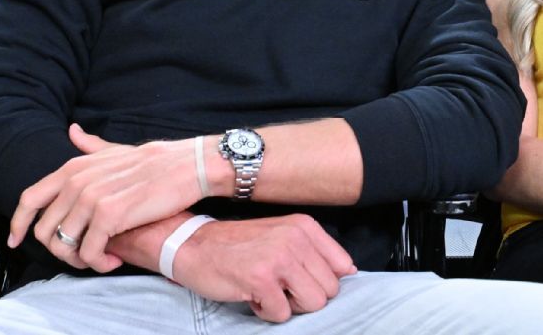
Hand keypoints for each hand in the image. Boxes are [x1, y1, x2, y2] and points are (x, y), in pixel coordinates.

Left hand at [9, 124, 206, 271]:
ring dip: (80, 260)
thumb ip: (90, 147)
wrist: (187, 166)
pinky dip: (98, 263)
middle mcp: (76, 182)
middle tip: (82, 256)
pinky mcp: (109, 216)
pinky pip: (89, 252)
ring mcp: (91, 198)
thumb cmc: (156, 162)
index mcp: (73, 168)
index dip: (18, 224)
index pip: (29, 199)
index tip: (16, 241)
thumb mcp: (115, 150)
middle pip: (44, 230)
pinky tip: (113, 260)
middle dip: (59, 250)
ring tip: (101, 259)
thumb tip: (73, 132)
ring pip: (64, 245)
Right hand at [171, 215, 356, 322]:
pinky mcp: (261, 279)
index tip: (300, 279)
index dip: (321, 281)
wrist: (194, 245)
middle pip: (329, 289)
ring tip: (268, 290)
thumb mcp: (282, 235)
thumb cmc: (239, 245)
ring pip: (313, 303)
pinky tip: (252, 295)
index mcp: (305, 227)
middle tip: (279, 286)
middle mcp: (296, 238)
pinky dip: (266, 312)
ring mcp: (280, 258)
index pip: (342, 266)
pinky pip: (282, 314)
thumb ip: (314, 250)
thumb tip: (348, 271)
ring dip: (289, 306)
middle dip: (305, 296)